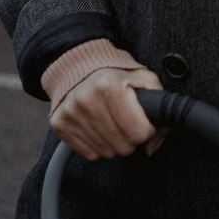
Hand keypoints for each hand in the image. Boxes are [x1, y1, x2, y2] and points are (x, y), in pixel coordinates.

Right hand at [49, 63, 166, 161]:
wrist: (77, 63)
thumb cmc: (115, 72)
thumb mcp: (142, 78)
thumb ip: (158, 107)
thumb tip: (153, 146)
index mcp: (109, 85)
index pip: (139, 132)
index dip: (146, 129)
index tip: (143, 121)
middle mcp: (87, 100)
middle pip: (124, 146)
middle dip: (130, 138)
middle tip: (127, 122)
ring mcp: (71, 113)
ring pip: (107, 153)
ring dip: (114, 143)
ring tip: (112, 122)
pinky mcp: (60, 124)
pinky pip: (89, 154)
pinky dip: (97, 145)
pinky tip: (98, 127)